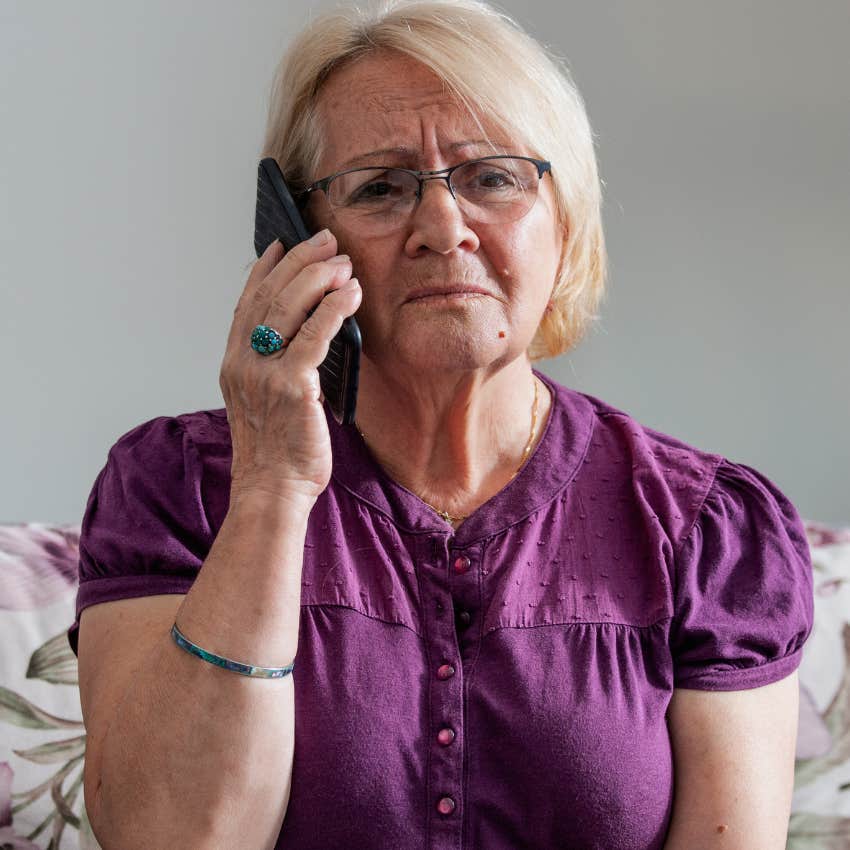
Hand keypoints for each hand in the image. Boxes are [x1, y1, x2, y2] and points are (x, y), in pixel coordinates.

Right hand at [219, 229, 360, 505]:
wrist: (272, 490)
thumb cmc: (277, 452)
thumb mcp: (265, 403)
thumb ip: (276, 368)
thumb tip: (307, 337)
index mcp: (234, 364)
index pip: (247, 303)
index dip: (264, 269)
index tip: (282, 244)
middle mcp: (242, 362)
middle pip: (269, 295)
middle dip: (299, 260)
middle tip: (326, 240)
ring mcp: (263, 373)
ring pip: (289, 307)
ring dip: (319, 276)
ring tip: (343, 261)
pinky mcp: (291, 387)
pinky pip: (315, 335)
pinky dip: (334, 308)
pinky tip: (351, 293)